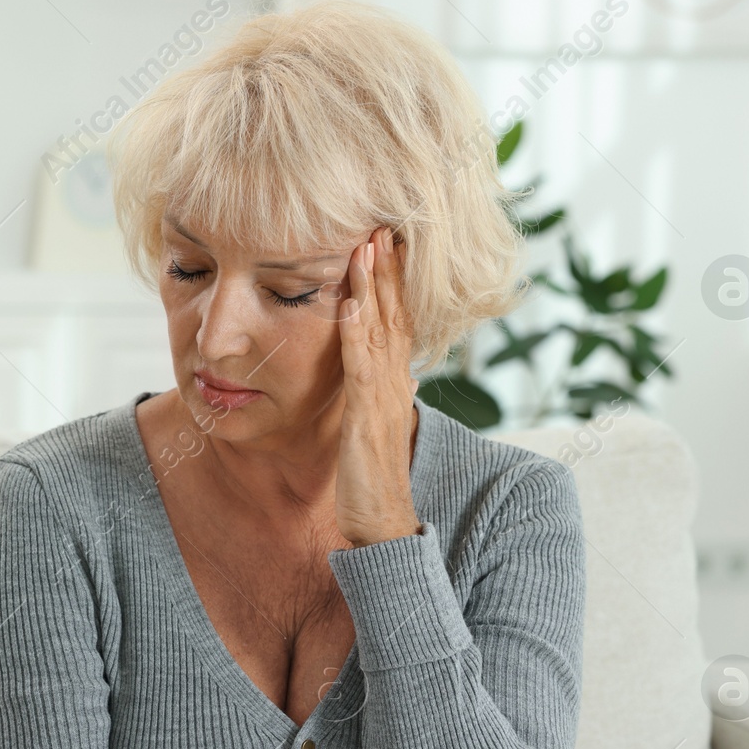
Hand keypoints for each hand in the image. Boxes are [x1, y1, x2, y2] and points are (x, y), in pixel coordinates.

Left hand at [334, 227, 422, 547]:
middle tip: (383, 224)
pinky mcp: (367, 418)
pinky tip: (351, 306)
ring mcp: (383, 399)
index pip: (397, 321)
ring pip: (381, 332)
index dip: (393, 281)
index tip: (386, 242)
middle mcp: (394, 384)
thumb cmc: (371, 479)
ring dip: (375, 287)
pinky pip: (362, 368)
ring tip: (368, 247)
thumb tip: (376, 372)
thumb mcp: (370, 426)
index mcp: (393, 383)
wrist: (381, 523)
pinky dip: (358, 334)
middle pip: (394, 315)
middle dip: (387, 270)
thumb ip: (371, 394)